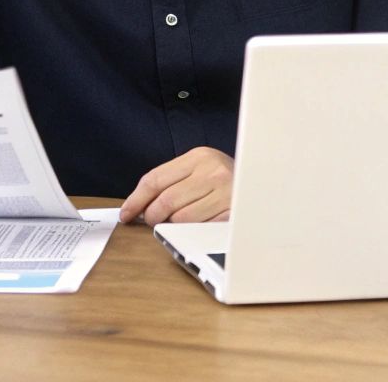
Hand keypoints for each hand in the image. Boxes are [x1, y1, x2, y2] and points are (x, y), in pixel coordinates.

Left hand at [118, 146, 234, 225]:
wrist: (261, 183)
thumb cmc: (222, 180)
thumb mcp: (198, 169)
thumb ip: (170, 182)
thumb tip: (138, 207)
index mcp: (199, 157)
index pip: (155, 179)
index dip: (136, 200)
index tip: (126, 214)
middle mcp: (213, 171)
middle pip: (165, 201)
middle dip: (153, 216)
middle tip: (152, 221)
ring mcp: (225, 192)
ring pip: (181, 219)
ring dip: (175, 225)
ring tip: (182, 219)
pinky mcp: (233, 213)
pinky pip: (200, 229)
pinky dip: (193, 231)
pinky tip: (199, 223)